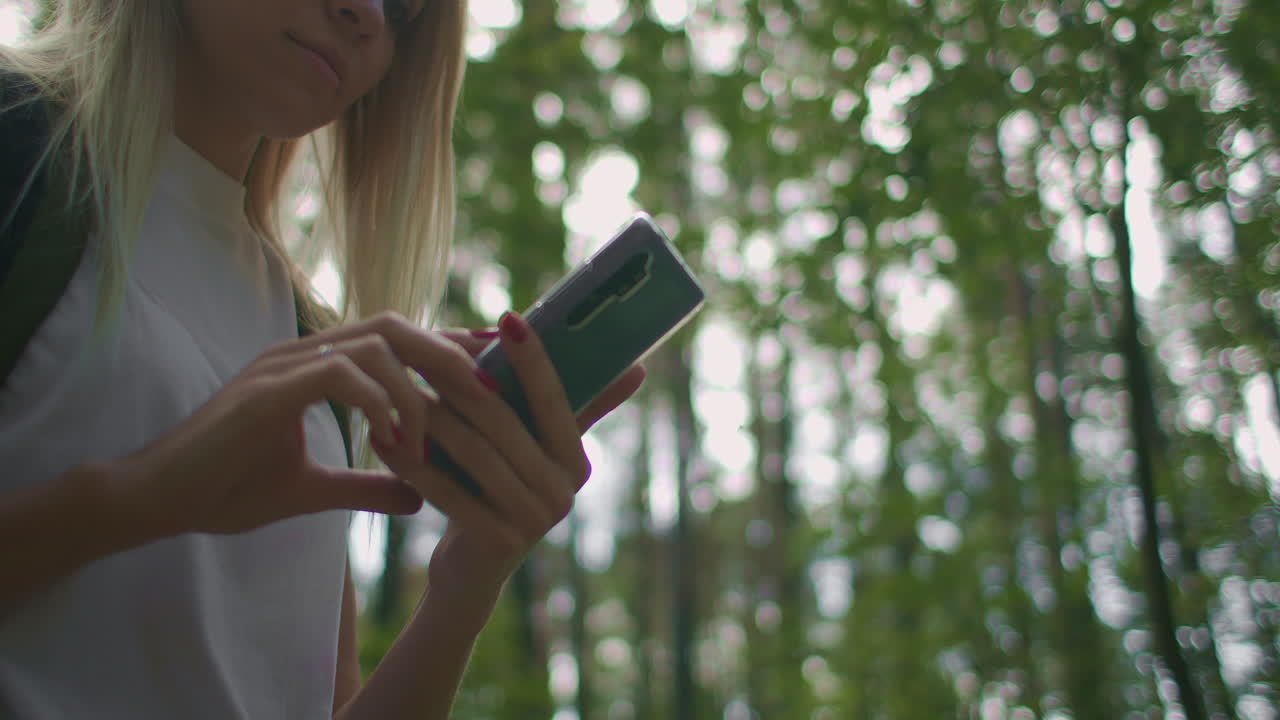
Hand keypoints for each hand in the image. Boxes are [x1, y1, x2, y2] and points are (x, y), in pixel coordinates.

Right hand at [106, 313, 498, 537]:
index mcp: (317, 368)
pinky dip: (379, 403)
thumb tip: (420, 496)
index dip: (447, 347)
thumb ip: (367, 484)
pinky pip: (340, 373)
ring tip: (432, 436)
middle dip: (449, 354)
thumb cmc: (227, 490)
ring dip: (416, 389)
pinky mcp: (267, 389)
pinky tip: (394, 442)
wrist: (158, 500)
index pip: (396, 338)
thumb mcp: (314, 490)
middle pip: (397, 325)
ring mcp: (284, 365)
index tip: (494, 371)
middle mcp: (305, 354)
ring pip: (376, 343)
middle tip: (488, 394)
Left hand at [386, 312, 645, 597]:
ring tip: (398, 383)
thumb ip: (570, 409)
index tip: (508, 317)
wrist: (472, 573)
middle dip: (461, 381)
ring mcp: (532, 520)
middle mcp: (563, 493)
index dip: (534, 359)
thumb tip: (637, 366)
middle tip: (427, 347)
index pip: (557, 400)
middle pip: (505, 422)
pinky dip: (411, 459)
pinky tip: (381, 434)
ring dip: (430, 414)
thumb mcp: (536, 455)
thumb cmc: (498, 493)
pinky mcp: (494, 541)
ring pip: (472, 451)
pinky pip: (445, 488)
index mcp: (577, 463)